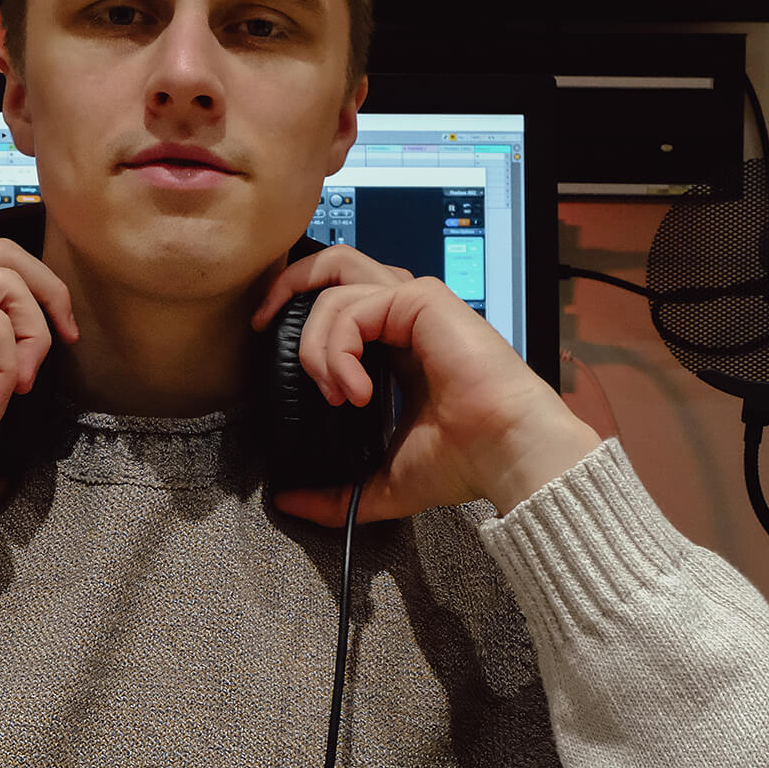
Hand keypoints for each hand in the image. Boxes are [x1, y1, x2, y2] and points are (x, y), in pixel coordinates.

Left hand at [249, 247, 619, 523]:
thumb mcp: (381, 482)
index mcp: (397, 344)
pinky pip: (352, 306)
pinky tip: (353, 390)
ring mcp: (414, 302)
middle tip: (263, 329)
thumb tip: (288, 502)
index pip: (338, 301)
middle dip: (286, 286)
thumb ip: (334, 492)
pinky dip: (337, 348)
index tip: (271, 349)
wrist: (505, 453)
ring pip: (333, 289)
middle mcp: (404, 315)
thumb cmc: (464, 462)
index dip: (298, 314)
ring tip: (335, 393)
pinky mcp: (421, 299)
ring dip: (316, 343)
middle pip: (333, 265)